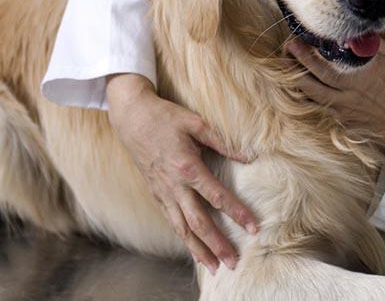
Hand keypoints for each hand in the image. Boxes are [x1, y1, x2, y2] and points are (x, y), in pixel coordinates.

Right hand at [105, 73, 258, 272]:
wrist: (131, 117)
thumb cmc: (166, 117)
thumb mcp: (197, 123)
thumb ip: (225, 143)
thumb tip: (251, 156)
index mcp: (187, 167)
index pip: (217, 197)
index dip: (237, 214)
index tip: (253, 228)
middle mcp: (174, 185)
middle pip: (198, 222)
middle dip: (217, 244)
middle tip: (234, 262)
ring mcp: (162, 192)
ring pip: (181, 228)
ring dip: (199, 250)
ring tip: (214, 267)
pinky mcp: (155, 193)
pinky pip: (171, 221)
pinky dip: (183, 238)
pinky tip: (193, 249)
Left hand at [284, 39, 384, 152]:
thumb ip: (369, 43)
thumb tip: (351, 30)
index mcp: (361, 74)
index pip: (330, 61)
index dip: (311, 51)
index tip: (302, 38)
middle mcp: (348, 91)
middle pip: (316, 76)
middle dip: (299, 60)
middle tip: (289, 46)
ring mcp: (341, 107)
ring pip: (312, 93)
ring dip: (296, 77)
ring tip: (287, 63)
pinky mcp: (338, 118)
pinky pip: (316, 106)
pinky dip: (304, 95)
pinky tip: (298, 85)